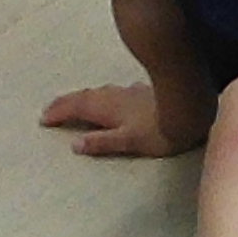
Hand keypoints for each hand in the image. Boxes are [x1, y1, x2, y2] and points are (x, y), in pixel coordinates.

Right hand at [41, 81, 193, 158]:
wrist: (193, 111)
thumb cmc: (162, 131)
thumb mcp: (131, 142)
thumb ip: (103, 143)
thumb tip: (76, 145)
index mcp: (108, 109)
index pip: (77, 108)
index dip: (60, 111)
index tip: (44, 118)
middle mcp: (115, 96)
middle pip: (85, 97)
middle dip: (66, 103)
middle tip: (51, 109)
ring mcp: (129, 92)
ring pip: (99, 92)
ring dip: (83, 97)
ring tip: (74, 103)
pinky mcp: (143, 92)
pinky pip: (114, 91)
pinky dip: (104, 96)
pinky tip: (112, 97)